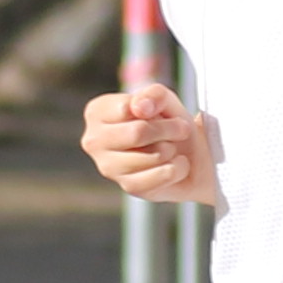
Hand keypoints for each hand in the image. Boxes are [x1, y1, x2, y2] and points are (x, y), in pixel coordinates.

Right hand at [81, 83, 209, 202]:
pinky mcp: (128, 187)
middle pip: (138, 133)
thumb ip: (153, 95)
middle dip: (168, 130)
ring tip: (172, 147)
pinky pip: (160, 176)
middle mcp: (94, 141)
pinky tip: (175, 164)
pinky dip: (177, 169)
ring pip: (152, 156)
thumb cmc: (168, 121)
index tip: (164, 113)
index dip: (156, 110)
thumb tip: (140, 108)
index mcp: (96, 112)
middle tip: (181, 129)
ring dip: (173, 149)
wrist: (189, 154)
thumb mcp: (164, 99)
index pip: (128, 109)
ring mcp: (108, 167)